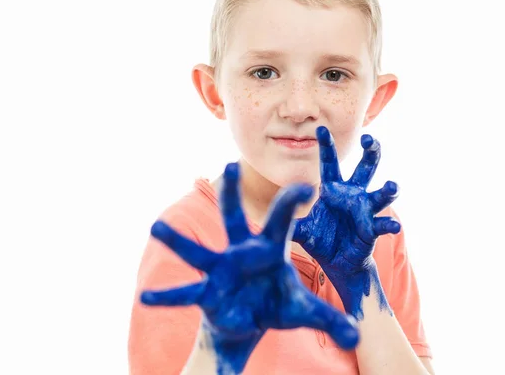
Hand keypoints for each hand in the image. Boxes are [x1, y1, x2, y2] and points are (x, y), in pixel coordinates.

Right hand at [141, 162, 358, 373]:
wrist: (251, 321)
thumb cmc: (276, 304)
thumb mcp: (304, 311)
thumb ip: (328, 318)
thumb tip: (357, 339)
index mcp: (269, 249)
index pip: (283, 220)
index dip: (293, 202)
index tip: (306, 185)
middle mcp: (241, 252)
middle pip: (235, 218)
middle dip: (231, 192)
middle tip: (229, 164)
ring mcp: (221, 270)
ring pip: (198, 251)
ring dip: (178, 241)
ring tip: (156, 227)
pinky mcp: (207, 293)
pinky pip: (185, 293)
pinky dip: (168, 297)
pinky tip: (147, 298)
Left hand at [293, 126, 399, 318]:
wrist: (337, 263)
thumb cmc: (320, 239)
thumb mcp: (300, 228)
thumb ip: (287, 218)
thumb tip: (264, 213)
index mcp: (333, 189)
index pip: (330, 162)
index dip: (326, 146)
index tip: (320, 128)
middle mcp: (352, 195)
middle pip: (364, 167)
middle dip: (370, 152)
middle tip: (370, 139)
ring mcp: (364, 211)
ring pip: (379, 194)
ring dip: (387, 190)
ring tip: (392, 185)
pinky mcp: (371, 230)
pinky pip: (382, 224)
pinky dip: (389, 225)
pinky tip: (394, 226)